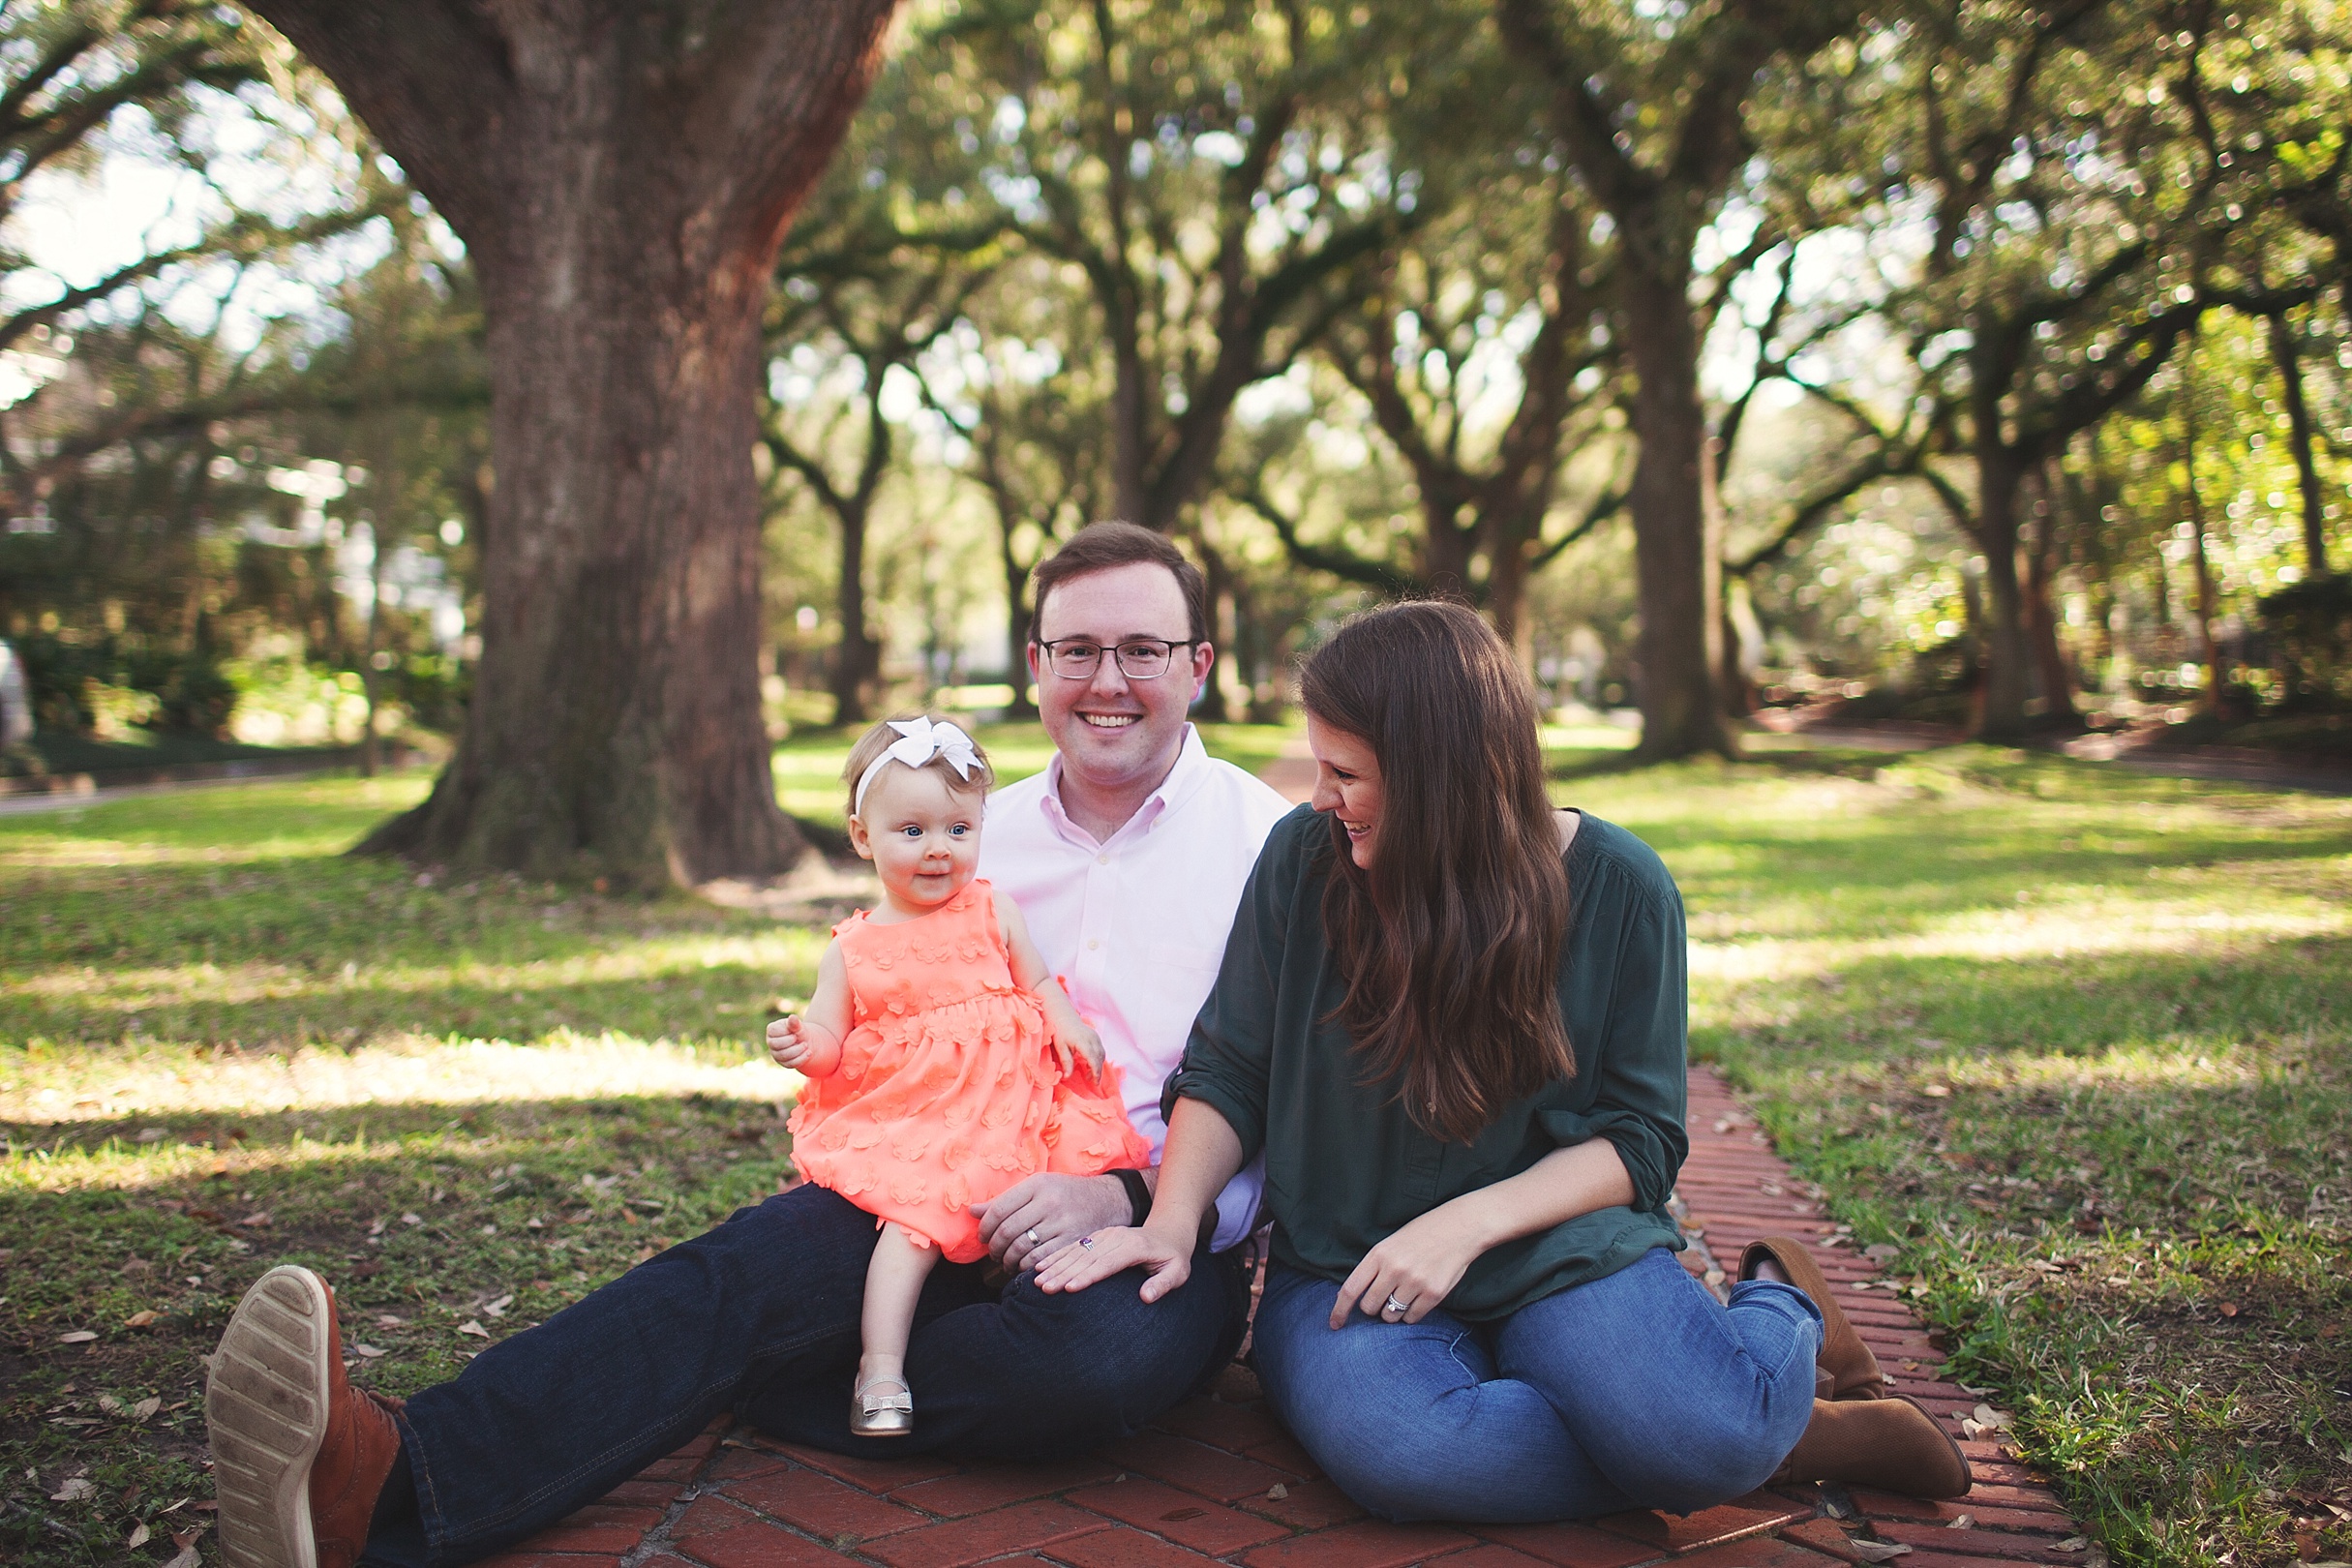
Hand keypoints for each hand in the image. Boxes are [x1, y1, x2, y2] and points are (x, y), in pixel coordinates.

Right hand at [765, 1014, 811, 1068]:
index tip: (795, 1031)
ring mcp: (776, 1054)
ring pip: (784, 1055)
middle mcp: (771, 1043)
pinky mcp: (784, 1063)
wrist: (806, 1042)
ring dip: (798, 1050)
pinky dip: (802, 1058)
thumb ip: (795, 1023)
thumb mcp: (798, 1026)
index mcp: (772, 1030)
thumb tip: (792, 1017)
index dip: (786, 1031)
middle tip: (800, 1038)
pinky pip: (791, 1064)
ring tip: (806, 1045)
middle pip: (776, 1044)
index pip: (773, 1031)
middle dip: (790, 1041)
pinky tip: (809, 1052)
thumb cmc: (799, 1031)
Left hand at [976, 1171, 1131, 1272]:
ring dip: (1007, 1260)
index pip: (999, 1209)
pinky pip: (1039, 1260)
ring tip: (1005, 1261)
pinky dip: (1025, 1267)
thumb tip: (972, 1211)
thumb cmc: (1064, 1193)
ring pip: (1022, 1248)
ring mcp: (1062, 1222)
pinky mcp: (1072, 1241)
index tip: (983, 1236)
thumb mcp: (1037, 1188)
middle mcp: (1049, 1202)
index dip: (985, 1227)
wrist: (1106, 1200)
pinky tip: (1022, 1266)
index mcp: (1037, 1185)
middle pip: (1008, 1231)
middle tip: (992, 1252)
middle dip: (994, 1247)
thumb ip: (1004, 1200)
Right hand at [1033, 1223, 1192, 1301]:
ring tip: (1037, 1280)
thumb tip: (1145, 1297)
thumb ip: (1163, 1284)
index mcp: (1134, 1247)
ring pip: (1076, 1252)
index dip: (1088, 1276)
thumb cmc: (1174, 1257)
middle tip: (1043, 1288)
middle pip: (1086, 1258)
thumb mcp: (1177, 1272)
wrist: (1169, 1230)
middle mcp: (1116, 1238)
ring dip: (1055, 1265)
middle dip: (1063, 1273)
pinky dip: (1057, 1256)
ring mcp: (1105, 1236)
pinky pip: (1074, 1247)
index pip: (1107, 1263)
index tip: (1069, 1288)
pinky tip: (1041, 1266)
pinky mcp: (1098, 1237)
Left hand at [1061, 1020, 1104, 1079]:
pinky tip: (1089, 1064)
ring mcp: (1095, 1037)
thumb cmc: (1060, 1031)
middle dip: (1097, 1071)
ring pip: (1102, 1055)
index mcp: (1083, 1042)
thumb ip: (1066, 1062)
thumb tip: (1066, 1077)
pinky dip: (1098, 1059)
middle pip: (1099, 1059)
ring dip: (1098, 1065)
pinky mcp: (1096, 1036)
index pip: (1093, 1060)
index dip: (1096, 1072)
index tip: (1095, 1083)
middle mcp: (1092, 1039)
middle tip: (1091, 1081)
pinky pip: (1101, 1050)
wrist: (1064, 1016)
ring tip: (1089, 1074)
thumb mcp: (1060, 1047)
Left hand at [1329, 1205, 1485, 1328]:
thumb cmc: (1422, 1234)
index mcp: (1379, 1254)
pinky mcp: (1433, 1294)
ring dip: (1393, 1312)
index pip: (1350, 1289)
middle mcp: (1394, 1269)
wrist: (1460, 1227)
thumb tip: (1357, 1297)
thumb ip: (1375, 1267)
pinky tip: (1418, 1298)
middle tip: (1386, 1296)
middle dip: (1373, 1308)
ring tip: (1405, 1294)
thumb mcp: (1391, 1243)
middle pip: (1369, 1307)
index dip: (1339, 1311)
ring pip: (1390, 1316)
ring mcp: (1414, 1282)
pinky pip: (1412, 1318)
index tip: (1335, 1324)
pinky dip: (1411, 1314)